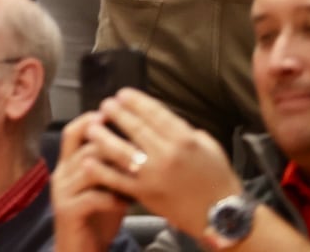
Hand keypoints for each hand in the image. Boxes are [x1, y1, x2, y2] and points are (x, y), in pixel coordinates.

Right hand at [51, 114, 132, 251]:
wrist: (80, 249)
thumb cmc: (97, 217)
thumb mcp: (105, 186)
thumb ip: (112, 166)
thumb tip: (137, 143)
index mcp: (68, 164)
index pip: (73, 132)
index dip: (92, 120)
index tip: (115, 115)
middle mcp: (61, 174)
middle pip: (85, 146)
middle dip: (114, 146)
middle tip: (138, 149)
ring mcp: (63, 192)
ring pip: (89, 168)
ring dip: (116, 172)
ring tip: (136, 179)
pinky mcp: (68, 211)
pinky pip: (92, 197)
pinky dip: (113, 198)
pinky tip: (127, 203)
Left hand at [82, 89, 245, 235]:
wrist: (221, 216)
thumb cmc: (218, 179)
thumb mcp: (209, 147)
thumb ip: (186, 131)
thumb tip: (163, 118)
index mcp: (185, 140)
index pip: (153, 112)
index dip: (135, 100)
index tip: (122, 94)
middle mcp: (167, 154)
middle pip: (134, 127)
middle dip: (115, 112)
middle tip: (105, 105)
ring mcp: (154, 175)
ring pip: (120, 150)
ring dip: (102, 136)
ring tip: (92, 126)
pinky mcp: (145, 194)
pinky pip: (117, 179)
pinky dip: (101, 169)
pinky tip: (88, 159)